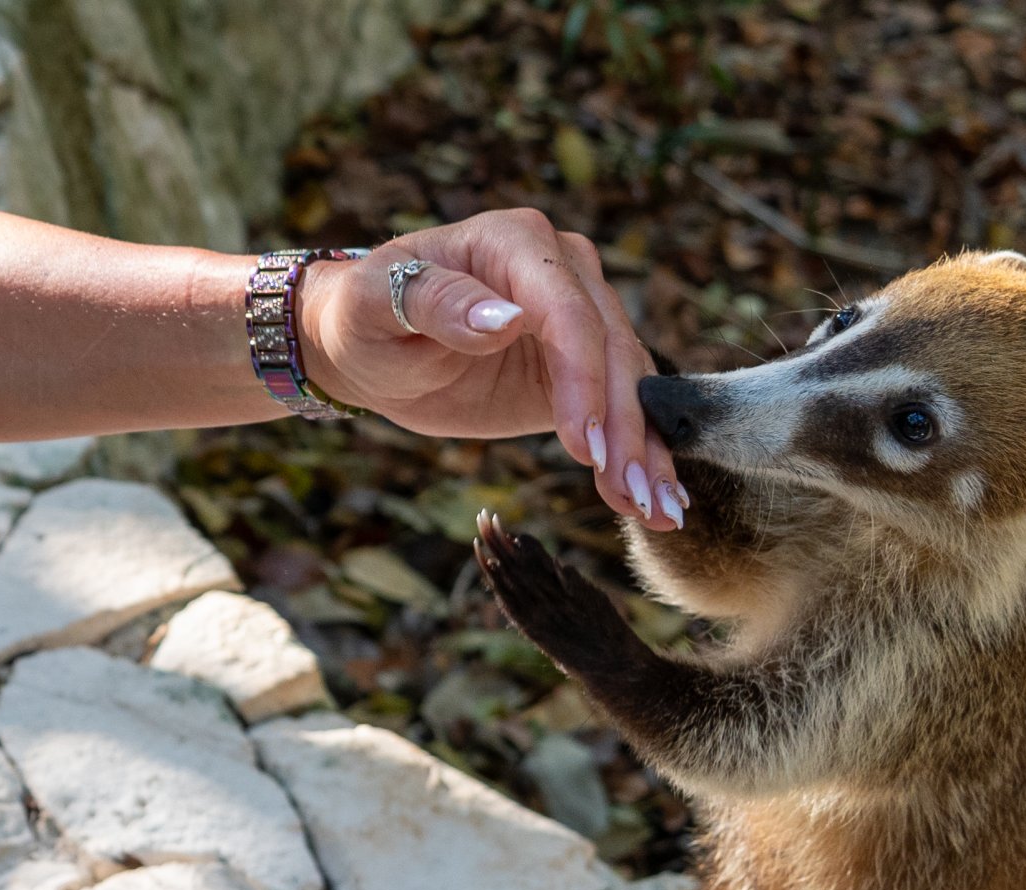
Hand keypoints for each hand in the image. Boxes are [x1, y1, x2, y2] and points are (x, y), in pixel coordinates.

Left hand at [297, 211, 684, 530]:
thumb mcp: (377, 306)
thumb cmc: (367, 314)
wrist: (371, 344)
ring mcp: (580, 319)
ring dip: (645, 450)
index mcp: (517, 243)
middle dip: (625, 425)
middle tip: (630, 492)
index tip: (585, 445)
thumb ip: (437, 302)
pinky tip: (655, 502)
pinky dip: (640, 455)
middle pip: (611, 350)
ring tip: (658, 510)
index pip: (567, 311)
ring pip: (629, 383)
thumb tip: (505, 317)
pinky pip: (620, 408)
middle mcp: (562, 272)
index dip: (581, 377)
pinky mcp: (581, 369)